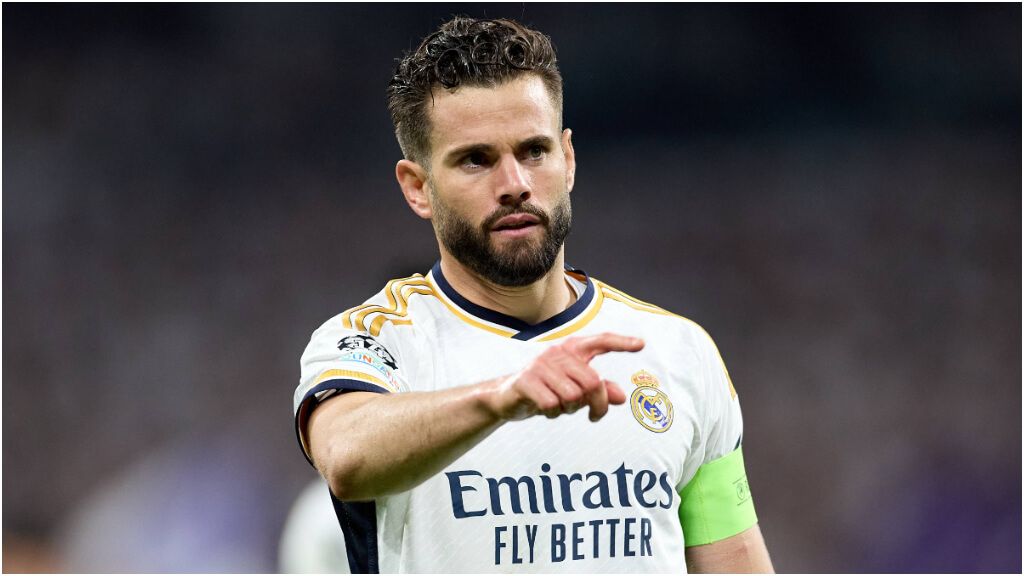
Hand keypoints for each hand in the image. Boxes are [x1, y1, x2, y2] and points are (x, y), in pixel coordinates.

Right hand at [487, 332, 644, 422]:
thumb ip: (598, 391)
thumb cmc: (547, 390)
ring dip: (570, 410)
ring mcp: (540, 366)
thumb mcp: (575, 390)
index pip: (600, 341)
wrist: (507, 397)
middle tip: (595, 416)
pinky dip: (553, 414)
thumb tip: (621, 397)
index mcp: (572, 350)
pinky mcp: (526, 381)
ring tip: (560, 408)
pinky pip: (551, 404)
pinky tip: (546, 410)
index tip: (641, 344)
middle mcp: (557, 353)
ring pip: (572, 396)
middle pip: (592, 382)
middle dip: (597, 405)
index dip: (621, 342)